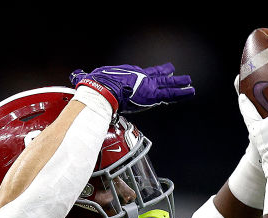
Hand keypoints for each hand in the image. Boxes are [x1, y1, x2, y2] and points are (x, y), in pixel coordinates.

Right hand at [70, 63, 194, 113]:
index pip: (146, 76)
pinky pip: (169, 93)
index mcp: (130, 78)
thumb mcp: (90, 80)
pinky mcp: (152, 94)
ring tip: (191, 84)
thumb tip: (76, 75)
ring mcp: (147, 87)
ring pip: (167, 86)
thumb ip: (85, 77)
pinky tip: (191, 91)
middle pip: (159, 80)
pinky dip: (180, 92)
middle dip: (170, 79)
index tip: (164, 72)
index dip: (156, 74)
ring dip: (180, 85)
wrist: (101, 91)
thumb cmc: (95, 86)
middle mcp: (140, 81)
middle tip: (183, 77)